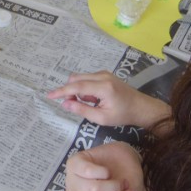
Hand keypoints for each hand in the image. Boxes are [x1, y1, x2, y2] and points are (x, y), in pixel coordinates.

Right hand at [47, 71, 169, 127]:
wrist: (141, 107)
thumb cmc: (123, 115)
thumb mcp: (102, 118)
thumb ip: (82, 110)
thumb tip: (65, 104)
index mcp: (103, 87)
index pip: (76, 86)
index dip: (61, 91)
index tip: (49, 96)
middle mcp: (102, 76)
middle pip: (75, 78)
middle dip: (69, 91)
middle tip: (72, 105)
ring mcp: (104, 73)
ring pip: (80, 77)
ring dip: (77, 90)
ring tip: (88, 104)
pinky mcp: (104, 74)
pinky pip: (87, 78)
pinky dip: (84, 88)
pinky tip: (92, 99)